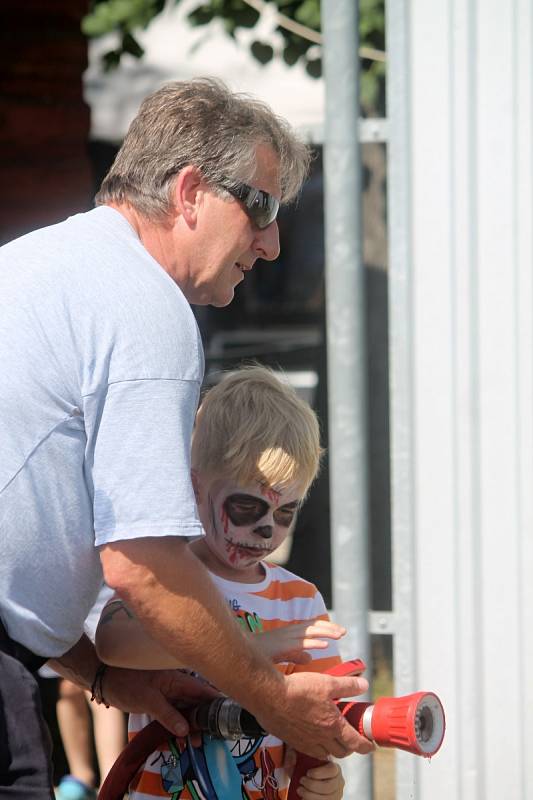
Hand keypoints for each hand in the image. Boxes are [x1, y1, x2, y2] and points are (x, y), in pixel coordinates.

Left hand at [101, 667, 218, 736]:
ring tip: (196, 744)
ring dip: (193, 724)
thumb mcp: (147, 700)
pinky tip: (183, 737)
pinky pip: (177, 711)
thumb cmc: (125, 684)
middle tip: (211, 738)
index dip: (217, 702)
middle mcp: (177, 684)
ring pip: (188, 708)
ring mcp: (169, 692)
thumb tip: (187, 729)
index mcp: (178, 679)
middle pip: (199, 701)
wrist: (104, 679)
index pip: (204, 690)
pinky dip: (181, 723)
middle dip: (206, 719)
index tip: (228, 717)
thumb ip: (168, 714)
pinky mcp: (161, 699)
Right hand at [254, 671, 374, 759]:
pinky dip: (317, 749)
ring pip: (325, 754)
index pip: (354, 743)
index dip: (365, 746)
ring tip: (333, 739)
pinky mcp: (292, 741)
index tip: (370, 746)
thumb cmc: (298, 689)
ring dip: (333, 749)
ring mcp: (306, 742)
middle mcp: (321, 738)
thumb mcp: (327, 683)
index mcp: (333, 725)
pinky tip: (314, 737)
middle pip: (341, 752)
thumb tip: (364, 685)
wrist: (270, 696)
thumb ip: (347, 686)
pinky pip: (309, 752)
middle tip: (351, 739)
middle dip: (350, 748)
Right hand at [255, 620, 345, 663]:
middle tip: (343, 632)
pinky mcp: (282, 646)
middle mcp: (289, 632)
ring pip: (309, 632)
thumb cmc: (259, 655)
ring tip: (339, 635)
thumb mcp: (282, 653)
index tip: (339, 631)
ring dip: (326, 632)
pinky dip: (313, 644)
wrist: (240, 656)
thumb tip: (310, 658)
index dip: (325, 628)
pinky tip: (323, 646)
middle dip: (329, 628)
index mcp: (290, 634)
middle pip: (313, 626)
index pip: (311, 627)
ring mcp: (285, 638)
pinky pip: (300, 643)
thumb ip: (296, 654)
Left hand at [285, 750, 344, 799]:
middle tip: (301, 781)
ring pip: (326, 799)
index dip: (319, 772)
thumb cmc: (306, 768)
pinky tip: (304, 798)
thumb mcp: (299, 759)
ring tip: (300, 790)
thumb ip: (293, 755)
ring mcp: (336, 794)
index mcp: (334, 768)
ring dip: (310, 796)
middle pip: (329, 786)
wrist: (307, 781)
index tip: (307, 773)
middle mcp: (338, 782)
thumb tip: (291, 761)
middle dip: (312, 785)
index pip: (332, 770)